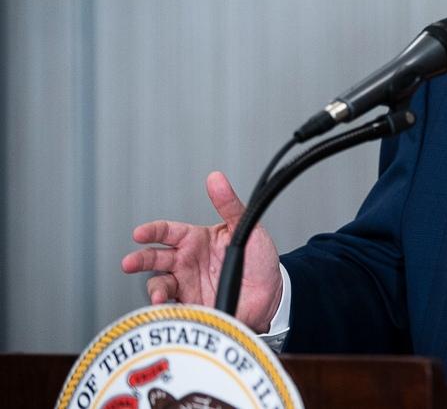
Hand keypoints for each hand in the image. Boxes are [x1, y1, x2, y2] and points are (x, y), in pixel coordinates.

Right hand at [121, 171, 282, 332]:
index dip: (152, 231)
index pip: (167, 231)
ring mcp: (186, 285)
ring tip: (159, 296)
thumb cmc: (258, 259)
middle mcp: (186, 261)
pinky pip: (172, 309)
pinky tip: (169, 311)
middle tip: (129, 263)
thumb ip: (229, 205)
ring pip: (159, 284)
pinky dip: (167, 311)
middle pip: (154, 258)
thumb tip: (216, 179)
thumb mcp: (246, 228)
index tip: (140, 233)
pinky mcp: (191, 306)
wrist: (272, 294)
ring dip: (155, 290)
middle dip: (139, 260)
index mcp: (196, 240)